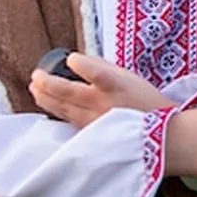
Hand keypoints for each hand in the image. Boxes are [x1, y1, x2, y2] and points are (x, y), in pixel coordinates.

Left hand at [29, 53, 170, 127]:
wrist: (162, 137)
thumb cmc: (148, 104)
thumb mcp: (130, 78)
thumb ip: (104, 68)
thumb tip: (80, 61)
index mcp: (115, 86)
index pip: (93, 71)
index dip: (79, 64)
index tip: (71, 59)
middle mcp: (102, 104)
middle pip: (67, 92)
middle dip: (47, 83)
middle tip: (36, 75)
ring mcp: (94, 121)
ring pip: (63, 109)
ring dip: (45, 98)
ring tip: (35, 89)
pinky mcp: (92, 136)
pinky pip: (69, 122)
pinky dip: (57, 113)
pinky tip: (49, 107)